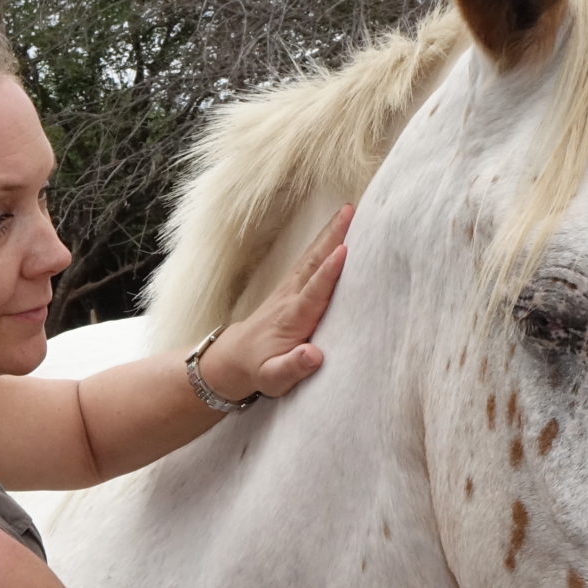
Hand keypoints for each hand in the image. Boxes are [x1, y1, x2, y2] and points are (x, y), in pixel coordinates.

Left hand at [199, 205, 350, 401]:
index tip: (344, 251)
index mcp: (292, 318)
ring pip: (313, 256)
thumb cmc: (259, 370)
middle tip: (353, 212)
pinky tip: (338, 226)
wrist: (234, 359)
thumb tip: (313, 355)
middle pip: (314, 263)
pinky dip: (325, 240)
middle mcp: (291, 297)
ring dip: (331, 232)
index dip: (329, 272)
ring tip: (351, 209)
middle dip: (333, 237)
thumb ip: (292, 367)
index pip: (313, 291)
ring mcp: (290, 288)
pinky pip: (311, 259)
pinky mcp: (292, 286)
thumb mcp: (273, 378)